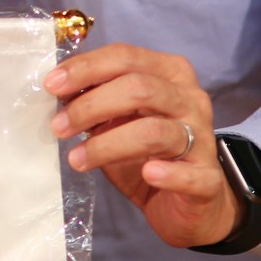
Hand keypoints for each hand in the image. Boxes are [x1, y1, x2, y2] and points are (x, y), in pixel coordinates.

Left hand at [44, 43, 240, 248]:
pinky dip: (167, 173)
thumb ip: (97, 101)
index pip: (126, 57)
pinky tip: (148, 173)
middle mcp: (190, 99)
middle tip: (58, 127)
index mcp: (169, 74)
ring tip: (76, 159)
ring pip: (154, 132)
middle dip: (91, 106)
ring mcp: (203, 138)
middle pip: (139, 88)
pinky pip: (190, 174)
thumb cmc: (148, 153)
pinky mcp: (208, 179)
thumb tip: (56, 90)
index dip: (86, 68)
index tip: (51, 85)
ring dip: (107, 144)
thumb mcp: (119, 120)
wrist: (188, 202)